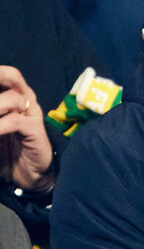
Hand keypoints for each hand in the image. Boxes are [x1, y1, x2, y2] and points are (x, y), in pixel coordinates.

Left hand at [0, 66, 54, 190]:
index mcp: (11, 95)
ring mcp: (31, 114)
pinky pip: (16, 122)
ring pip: (12, 98)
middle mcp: (24, 100)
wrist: (26, 174)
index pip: (2, 75)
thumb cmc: (5, 149)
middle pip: (12, 76)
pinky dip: (0, 126)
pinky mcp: (36, 130)